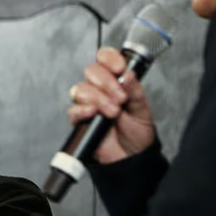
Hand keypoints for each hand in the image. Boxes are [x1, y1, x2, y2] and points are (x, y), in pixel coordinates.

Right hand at [66, 46, 156, 163]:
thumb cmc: (137, 132)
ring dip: (98, 99)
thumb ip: (134, 90)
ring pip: (81, 88)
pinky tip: (94, 113)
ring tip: (113, 112)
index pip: (105, 58)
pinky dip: (83, 109)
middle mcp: (99, 89)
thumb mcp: (142, 108)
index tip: (119, 68)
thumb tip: (127, 74)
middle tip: (120, 98)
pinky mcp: (80, 120)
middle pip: (91, 71)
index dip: (109, 59)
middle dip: (106, 82)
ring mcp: (88, 104)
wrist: (131, 157)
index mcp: (115, 80)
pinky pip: (73, 109)